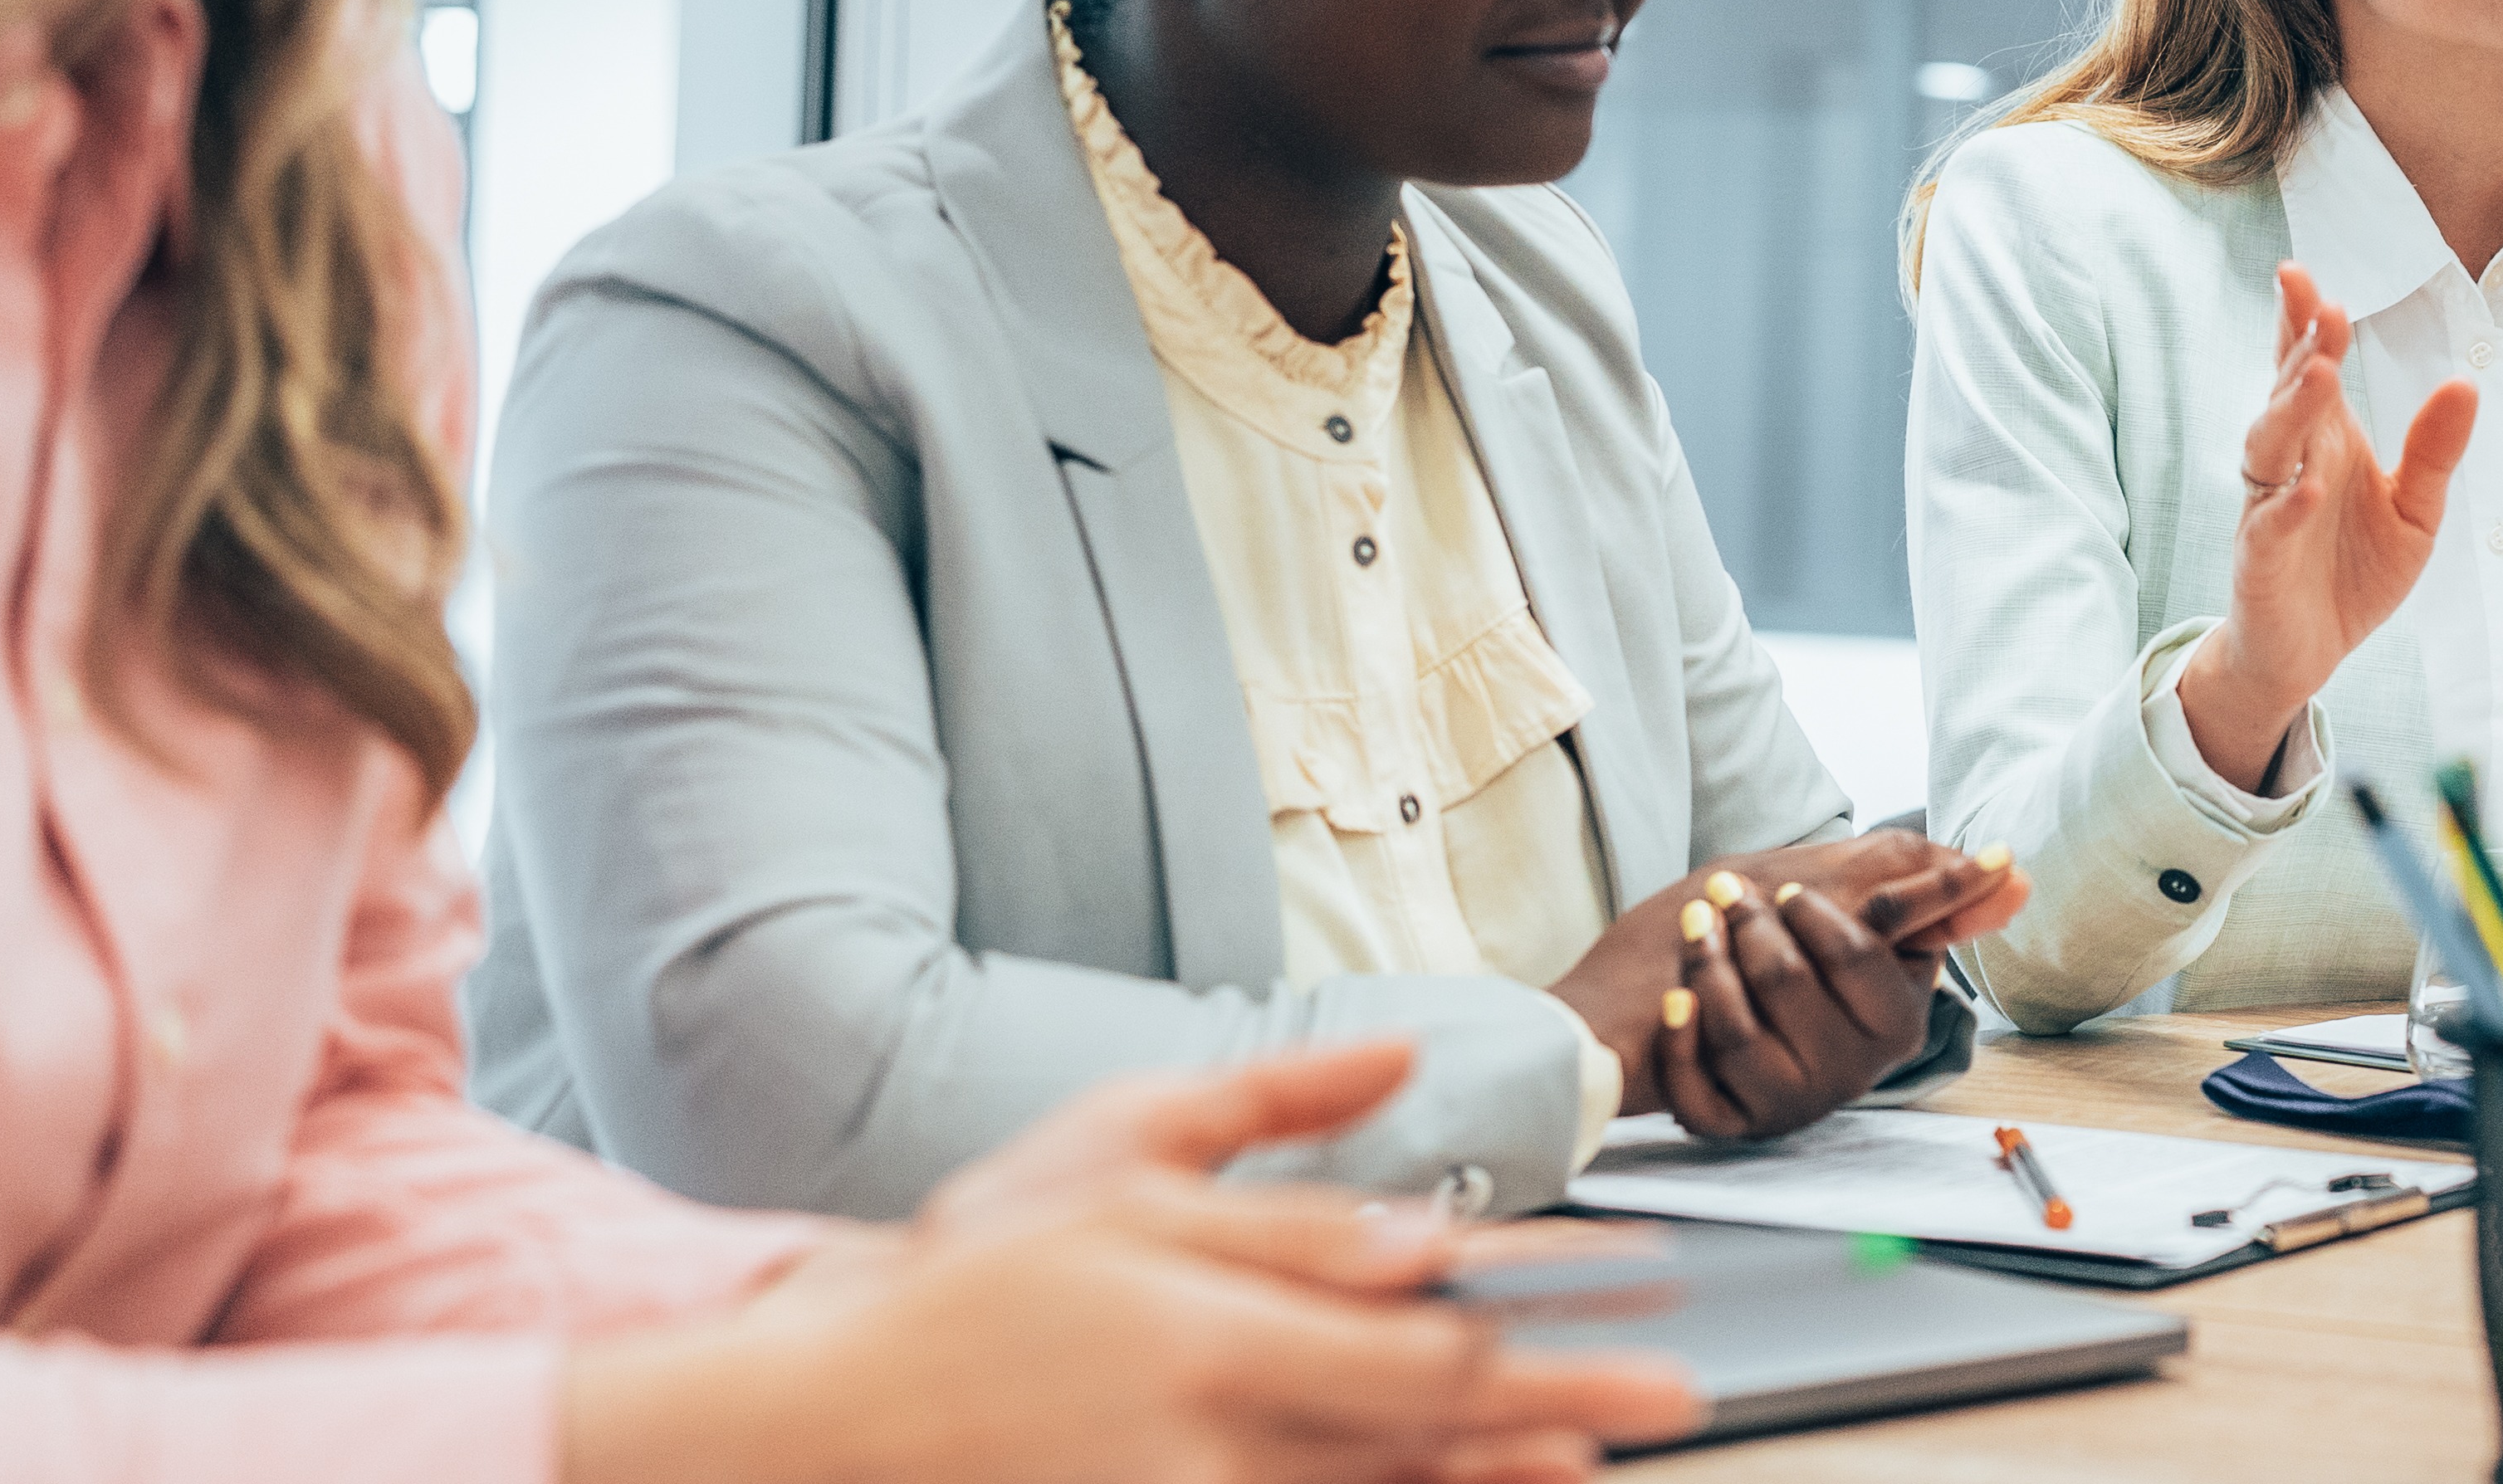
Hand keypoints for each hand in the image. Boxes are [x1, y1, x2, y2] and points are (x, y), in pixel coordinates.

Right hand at [566, 1042, 1705, 1483]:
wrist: (825, 1428)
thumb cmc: (970, 1281)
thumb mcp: (1106, 1154)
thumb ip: (1266, 1118)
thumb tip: (1404, 1060)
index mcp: (1202, 1319)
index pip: (1409, 1314)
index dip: (1540, 1309)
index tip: (1637, 1293)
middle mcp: (1209, 1426)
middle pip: (1421, 1418)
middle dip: (1560, 1400)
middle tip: (1677, 1390)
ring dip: (1495, 1477)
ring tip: (1592, 1458)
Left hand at [1552, 832, 2025, 1139]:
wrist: (1688, 1000)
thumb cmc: (1784, 946)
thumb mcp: (1864, 909)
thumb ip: (1934, 895)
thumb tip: (2018, 877)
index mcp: (1895, 1023)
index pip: (1858, 955)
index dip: (1813, 913)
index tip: (1786, 887)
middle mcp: (1849, 1073)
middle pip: (1788, 983)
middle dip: (1749, 926)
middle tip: (1724, 893)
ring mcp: (1788, 1102)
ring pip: (1738, 1032)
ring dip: (1706, 967)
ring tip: (1695, 927)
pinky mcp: (1732, 1125)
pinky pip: (1697, 1087)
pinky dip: (1680, 1036)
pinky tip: (1675, 999)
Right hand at [2175, 262, 2475, 789]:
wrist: (2307, 653)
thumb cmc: (2354, 572)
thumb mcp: (2415, 510)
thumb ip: (2435, 452)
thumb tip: (2466, 384)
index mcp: (2325, 439)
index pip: (2307, 367)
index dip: (2302, 321)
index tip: (2302, 273)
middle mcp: (2290, 463)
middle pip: (2286, 393)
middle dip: (2302, 348)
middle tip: (2326, 308)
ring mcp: (2268, 508)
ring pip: (2267, 447)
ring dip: (2290, 409)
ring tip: (2319, 374)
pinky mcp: (2259, 561)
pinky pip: (2267, 526)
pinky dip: (2286, 505)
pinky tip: (2309, 487)